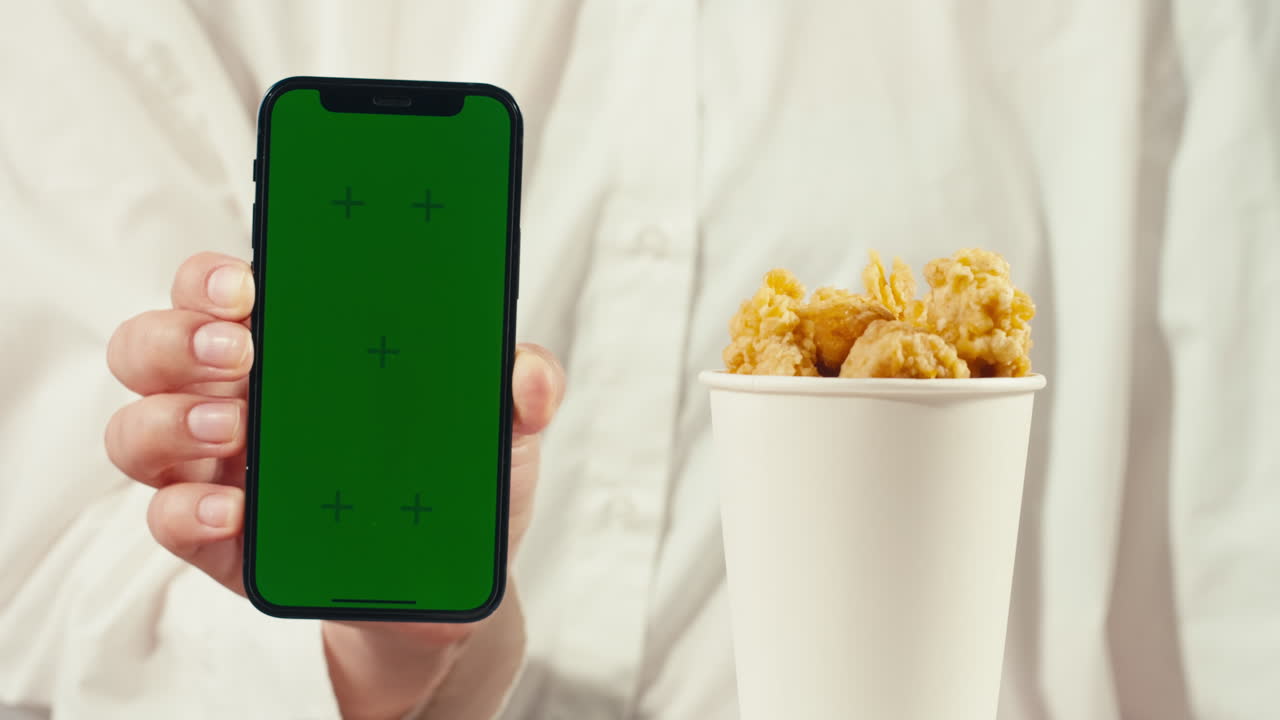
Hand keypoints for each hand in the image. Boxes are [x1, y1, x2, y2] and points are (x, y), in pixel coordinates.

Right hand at [105, 252, 563, 718]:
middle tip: (241, 353)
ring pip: (139, 425)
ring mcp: (215, 469)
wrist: (441, 588)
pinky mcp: (214, 539)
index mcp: (294, 350)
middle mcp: (237, 397)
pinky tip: (234, 513)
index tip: (248, 284)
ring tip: (237, 430)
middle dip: (180, 337)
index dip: (213, 277)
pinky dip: (184, 510)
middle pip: (155, 344)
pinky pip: (163, 517)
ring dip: (173, 420)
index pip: (221, 289)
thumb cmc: (451, 484)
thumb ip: (520, 391)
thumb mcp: (498, 433)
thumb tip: (530, 373)